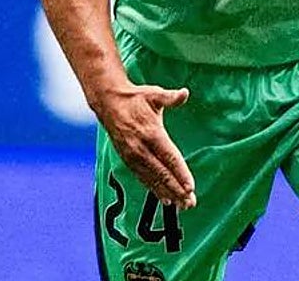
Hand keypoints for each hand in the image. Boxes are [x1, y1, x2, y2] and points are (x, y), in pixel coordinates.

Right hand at [98, 84, 196, 209]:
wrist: (108, 103)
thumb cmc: (135, 98)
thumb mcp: (154, 94)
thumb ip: (170, 97)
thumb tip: (184, 93)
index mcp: (151, 133)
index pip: (169, 157)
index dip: (180, 173)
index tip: (191, 187)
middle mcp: (141, 148)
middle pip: (162, 173)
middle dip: (177, 189)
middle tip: (190, 203)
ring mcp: (133, 156)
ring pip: (153, 179)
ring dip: (168, 193)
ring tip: (182, 205)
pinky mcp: (127, 159)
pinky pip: (143, 178)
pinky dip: (154, 189)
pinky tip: (165, 199)